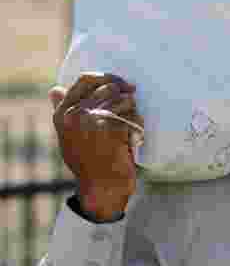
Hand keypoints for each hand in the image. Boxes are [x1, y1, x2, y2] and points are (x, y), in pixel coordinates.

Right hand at [50, 73, 143, 220]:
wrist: (102, 187)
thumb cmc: (89, 162)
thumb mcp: (68, 136)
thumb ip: (64, 111)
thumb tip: (54, 89)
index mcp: (63, 113)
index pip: (85, 80)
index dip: (107, 78)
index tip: (123, 85)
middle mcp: (75, 113)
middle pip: (110, 87)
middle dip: (125, 99)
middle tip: (129, 114)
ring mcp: (93, 118)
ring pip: (125, 100)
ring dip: (132, 114)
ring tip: (128, 131)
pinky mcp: (112, 126)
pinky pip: (134, 115)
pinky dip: (138, 126)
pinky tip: (132, 140)